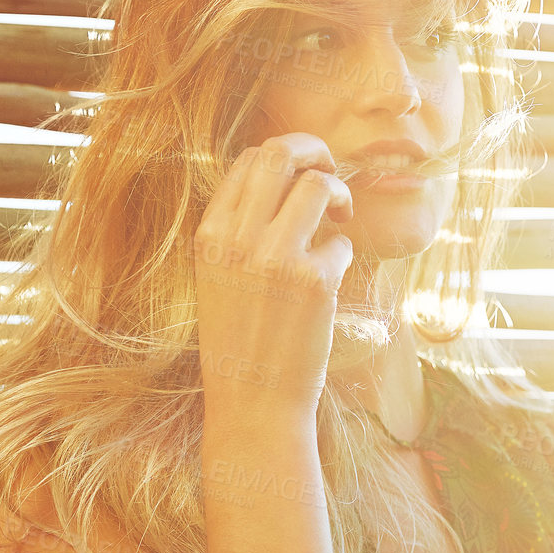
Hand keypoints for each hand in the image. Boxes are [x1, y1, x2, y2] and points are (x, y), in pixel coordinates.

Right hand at [193, 133, 355, 414]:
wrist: (252, 402)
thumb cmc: (240, 340)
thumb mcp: (218, 277)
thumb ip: (239, 230)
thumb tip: (283, 180)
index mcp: (210, 234)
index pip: (249, 160)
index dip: (285, 157)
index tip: (302, 175)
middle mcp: (237, 239)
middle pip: (280, 153)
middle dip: (315, 150)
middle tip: (332, 172)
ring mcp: (275, 258)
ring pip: (318, 185)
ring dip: (339, 194)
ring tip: (340, 219)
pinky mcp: (313, 282)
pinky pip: (342, 242)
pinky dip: (343, 255)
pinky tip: (329, 283)